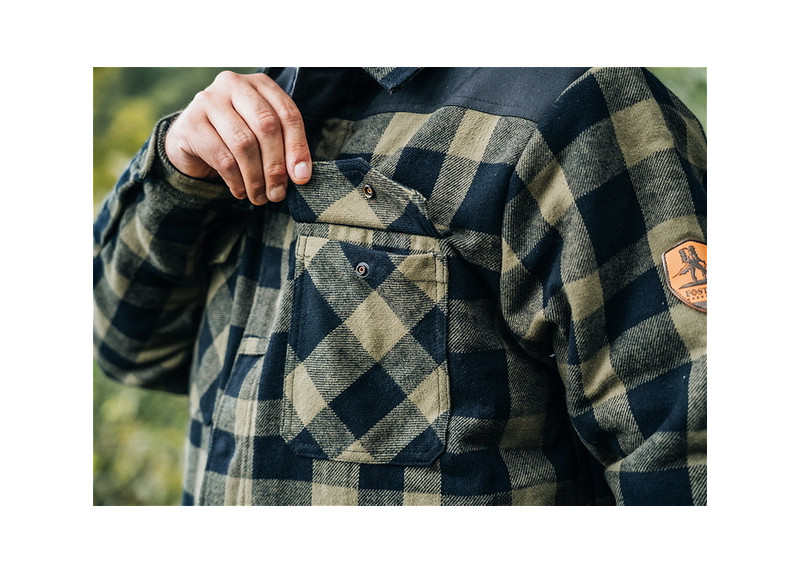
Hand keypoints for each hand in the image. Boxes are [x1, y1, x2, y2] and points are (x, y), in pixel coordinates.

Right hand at [164, 71, 311, 203]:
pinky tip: (241, 192)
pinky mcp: (190, 123)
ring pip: (244, 143)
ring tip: (260, 197)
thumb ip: (284, 148)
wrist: (190, 143)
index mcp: (260, 84)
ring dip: (256, 178)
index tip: (301, 177)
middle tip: (278, 193)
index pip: (287, 113)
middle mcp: (234, 84)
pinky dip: (236, 181)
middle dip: (276, 166)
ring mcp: (208, 100)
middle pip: (266, 126)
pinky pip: (222, 158)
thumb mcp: (263, 137)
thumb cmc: (235, 139)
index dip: (297, 147)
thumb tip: (301, 174)